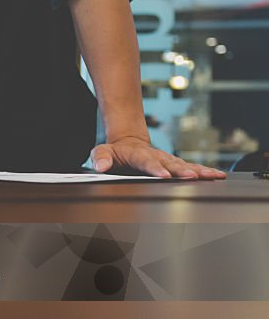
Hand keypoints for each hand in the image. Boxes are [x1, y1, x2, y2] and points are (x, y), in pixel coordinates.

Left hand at [91, 137, 225, 179]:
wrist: (128, 141)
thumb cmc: (115, 151)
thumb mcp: (101, 151)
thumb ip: (100, 158)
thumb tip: (101, 166)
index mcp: (137, 154)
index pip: (146, 162)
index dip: (155, 168)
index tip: (164, 175)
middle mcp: (155, 156)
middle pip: (169, 163)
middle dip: (181, 170)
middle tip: (192, 177)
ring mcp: (166, 159)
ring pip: (183, 164)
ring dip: (198, 170)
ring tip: (213, 176)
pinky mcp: (174, 163)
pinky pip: (190, 167)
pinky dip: (204, 171)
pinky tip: (217, 176)